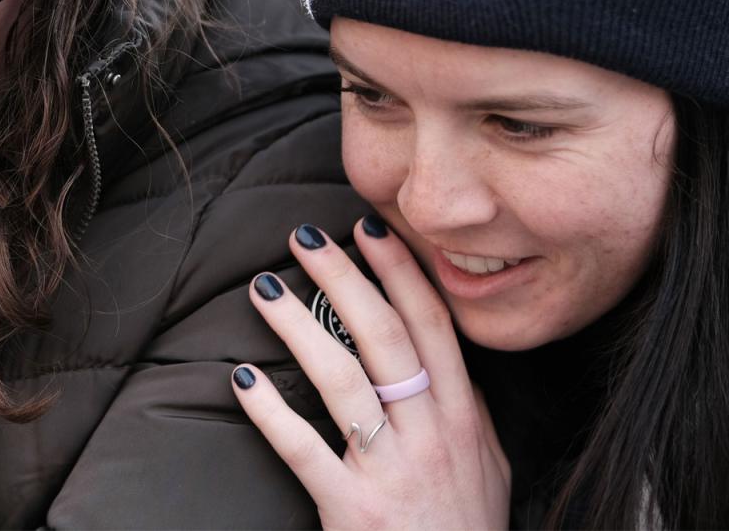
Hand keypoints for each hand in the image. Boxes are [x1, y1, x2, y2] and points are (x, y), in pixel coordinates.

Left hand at [230, 218, 509, 529]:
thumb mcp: (488, 468)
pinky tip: (240, 379)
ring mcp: (393, 471)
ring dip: (298, 328)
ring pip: (342, 379)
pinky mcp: (355, 509)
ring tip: (263, 289)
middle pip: (385, 336)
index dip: (400, 271)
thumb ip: (467, 412)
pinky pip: (305, 450)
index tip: (368, 226)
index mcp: (462, 418)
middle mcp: (432, 435)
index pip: (432, 325)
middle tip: (304, 237)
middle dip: (344, 278)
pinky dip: (270, 413)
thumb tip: (447, 362)